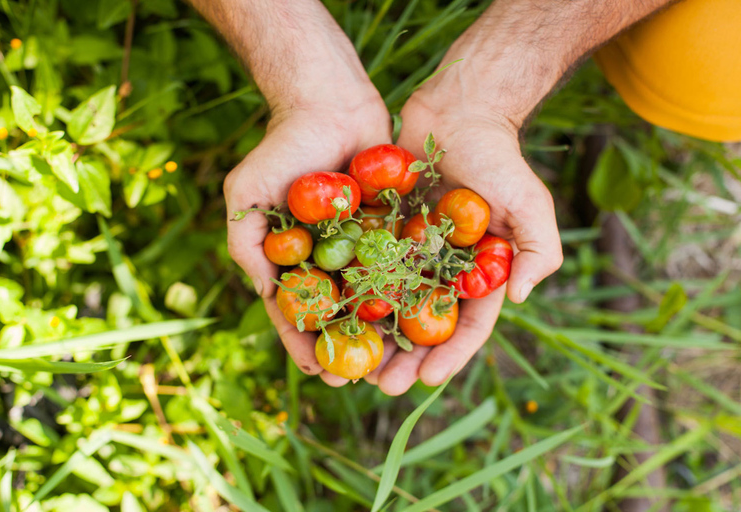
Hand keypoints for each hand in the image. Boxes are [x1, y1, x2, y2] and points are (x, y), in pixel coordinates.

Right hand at [224, 100, 391, 384]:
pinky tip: (423, 314)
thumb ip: (248, 245)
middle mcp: (330, 257)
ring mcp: (363, 244)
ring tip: (396, 360)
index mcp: (293, 259)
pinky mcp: (394, 225)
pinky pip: (404, 262)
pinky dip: (412, 288)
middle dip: (349, 346)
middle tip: (363, 379)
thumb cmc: (280, 148)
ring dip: (383, 329)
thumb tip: (266, 295)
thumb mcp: (246, 196)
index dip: (305, 342)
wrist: (328, 102)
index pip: (298, 311)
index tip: (317, 370)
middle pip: (340, 312)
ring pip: (376, 296)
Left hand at [364, 90, 562, 395]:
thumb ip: (535, 250)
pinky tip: (332, 317)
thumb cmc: (498, 157)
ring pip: (389, 306)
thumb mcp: (529, 202)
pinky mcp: (384, 232)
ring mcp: (412, 253)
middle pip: (423, 326)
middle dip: (405, 360)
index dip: (449, 357)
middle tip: (382, 388)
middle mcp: (444, 271)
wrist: (457, 112)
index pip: (467, 326)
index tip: (427, 382)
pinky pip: (365, 268)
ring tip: (352, 368)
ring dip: (373, 339)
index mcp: (480, 274)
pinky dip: (351, 295)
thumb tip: (515, 298)